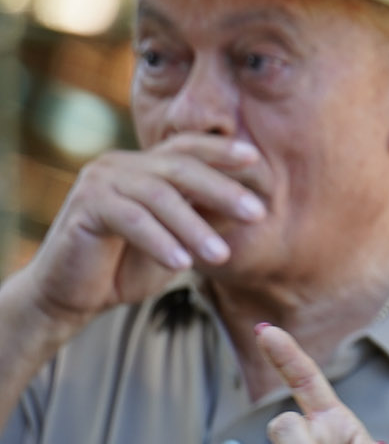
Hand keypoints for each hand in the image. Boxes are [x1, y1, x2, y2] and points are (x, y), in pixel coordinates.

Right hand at [21, 135, 264, 332]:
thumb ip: (207, 220)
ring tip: (222, 256)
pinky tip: (182, 264)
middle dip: (222, 190)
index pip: (187, 149)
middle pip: (179, 168)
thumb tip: (253, 208)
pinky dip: (159, 241)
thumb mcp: (180, 241)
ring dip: (193, 227)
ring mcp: (100, 182)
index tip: (255, 158)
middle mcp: (122, 165)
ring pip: (158, 196)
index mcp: (145, 168)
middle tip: (257, 213)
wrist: (75, 294)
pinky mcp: (85, 206)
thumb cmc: (130, 265)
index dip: (220, 151)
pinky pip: (130, 220)